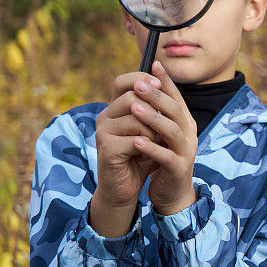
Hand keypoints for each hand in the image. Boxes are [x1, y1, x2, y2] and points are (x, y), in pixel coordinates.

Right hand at [92, 71, 162, 236]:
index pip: (123, 81)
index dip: (142, 78)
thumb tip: (163, 80)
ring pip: (137, 117)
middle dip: (156, 111)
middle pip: (134, 96)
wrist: (125, 188)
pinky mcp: (106, 148)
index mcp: (114, 109)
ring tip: (154, 144)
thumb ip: (155, 109)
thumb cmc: (140, 157)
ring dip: (154, 131)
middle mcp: (105, 116)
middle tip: (161, 130)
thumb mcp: (151, 130)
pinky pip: (136, 139)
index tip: (160, 84)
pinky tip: (147, 155)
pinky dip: (149, 147)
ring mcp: (103, 132)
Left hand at [130, 61, 197, 214]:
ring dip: (153, 118)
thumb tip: (145, 85)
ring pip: (172, 131)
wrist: (173, 193)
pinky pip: (166, 157)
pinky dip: (152, 148)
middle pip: (176, 111)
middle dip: (157, 96)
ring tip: (134, 107)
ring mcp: (186, 152)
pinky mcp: (179, 170)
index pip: (177, 97)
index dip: (166, 81)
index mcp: (185, 123)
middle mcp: (189, 134)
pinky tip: (137, 141)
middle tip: (139, 84)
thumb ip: (158, 114)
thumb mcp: (162, 134)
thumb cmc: (164, 159)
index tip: (154, 63)